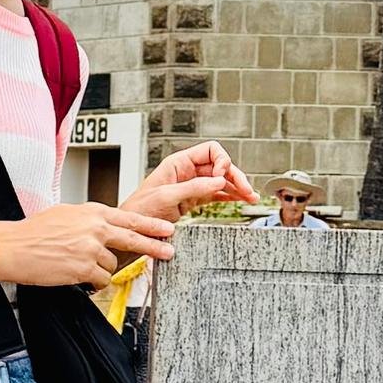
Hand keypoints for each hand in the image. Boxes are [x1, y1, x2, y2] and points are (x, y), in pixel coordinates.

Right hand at [0, 204, 151, 289]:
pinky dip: (93, 282)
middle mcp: (95, 228)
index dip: (150, 225)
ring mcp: (91, 249)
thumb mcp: (67, 214)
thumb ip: (90, 220)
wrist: (14, 247)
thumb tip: (105, 228)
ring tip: (79, 265)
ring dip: (101, 269)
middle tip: (169, 251)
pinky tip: (79, 277)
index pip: (129, 219)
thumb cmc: (34, 232)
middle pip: (133, 239)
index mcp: (92, 212)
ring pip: (112, 264)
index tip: (166, 229)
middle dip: (154, 246)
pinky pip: (100, 280)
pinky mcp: (84, 269)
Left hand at [127, 142, 256, 224]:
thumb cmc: (140, 210)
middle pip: (220, 166)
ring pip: (220, 181)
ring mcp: (191, 186)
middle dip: (235, 176)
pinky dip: (229, 197)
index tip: (223, 176)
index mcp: (179, 163)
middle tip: (247, 190)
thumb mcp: (167, 196)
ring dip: (237, 187)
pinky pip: (216, 194)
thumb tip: (219, 179)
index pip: (210, 150)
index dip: (221, 161)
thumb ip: (194, 187)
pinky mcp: (193, 200)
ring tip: (250, 197)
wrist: (132, 232)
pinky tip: (240, 200)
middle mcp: (187, 172)